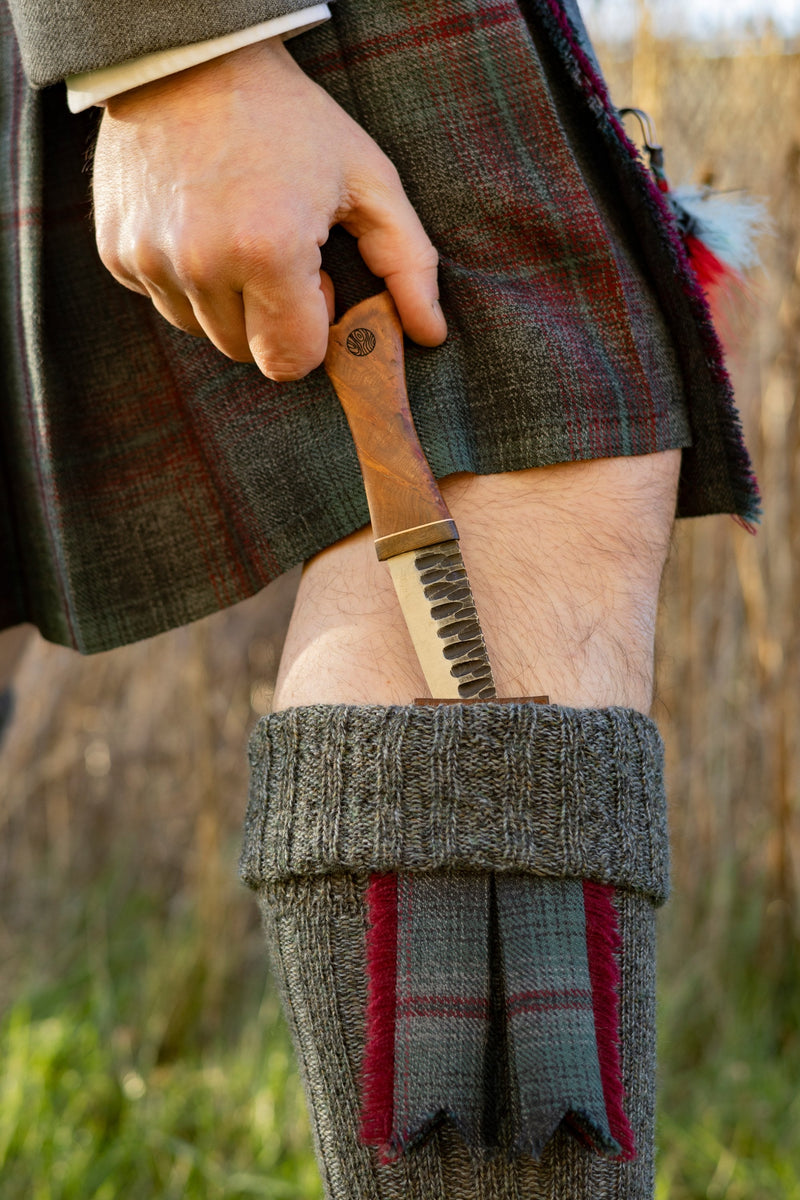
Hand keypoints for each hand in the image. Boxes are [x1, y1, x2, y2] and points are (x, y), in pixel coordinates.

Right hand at [92, 37, 445, 380]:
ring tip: (238, 233)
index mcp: (269, 251)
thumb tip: (430, 335)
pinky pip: (164, 303)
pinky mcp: (117, 254)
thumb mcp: (366, 178)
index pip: (291, 363)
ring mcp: (150, 260)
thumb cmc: (291, 121)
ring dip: (228, 303)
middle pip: (247, 354)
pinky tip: (199, 225)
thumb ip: (408, 262)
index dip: (312, 330)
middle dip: (271, 319)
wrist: (191, 60)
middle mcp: (201, 264)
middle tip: (279, 251)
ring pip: (203, 333)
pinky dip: (186, 280)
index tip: (314, 283)